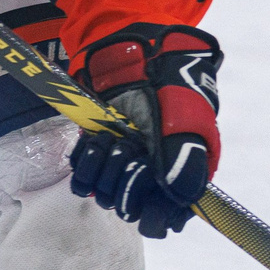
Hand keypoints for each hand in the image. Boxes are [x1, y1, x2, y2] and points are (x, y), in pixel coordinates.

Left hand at [68, 25, 221, 237]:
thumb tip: (180, 197)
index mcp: (182, 171)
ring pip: (106, 197)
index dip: (156, 214)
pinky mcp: (98, 155)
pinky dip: (86, 163)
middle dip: (127, 181)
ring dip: (105, 169)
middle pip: (133, 209)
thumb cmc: (168, 79)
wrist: (134, 51)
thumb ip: (186, 157)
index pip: (168, 218)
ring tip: (112, 139)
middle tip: (130, 150)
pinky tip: (97, 141)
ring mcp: (124, 165)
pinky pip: (83, 180)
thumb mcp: (186, 115)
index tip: (148, 192)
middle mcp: (153, 175)